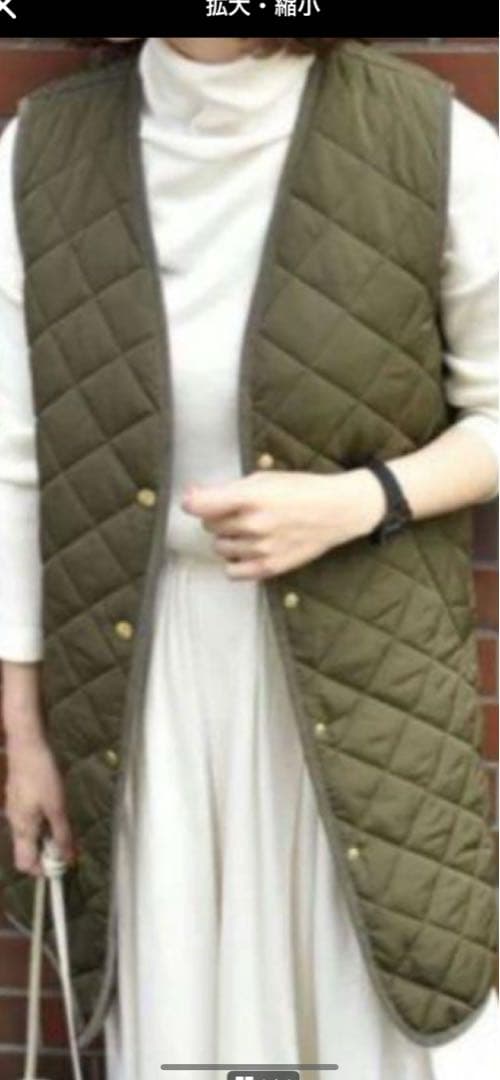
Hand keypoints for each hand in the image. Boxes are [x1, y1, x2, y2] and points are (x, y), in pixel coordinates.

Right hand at [4, 731, 77, 876]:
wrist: (27, 745)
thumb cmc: (41, 774)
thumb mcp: (57, 806)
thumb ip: (62, 834)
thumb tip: (68, 858)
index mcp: (23, 829)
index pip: (26, 864)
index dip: (43, 869)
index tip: (62, 862)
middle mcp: (15, 823)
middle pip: (27, 851)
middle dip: (46, 853)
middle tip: (66, 843)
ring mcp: (15, 810)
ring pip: (29, 835)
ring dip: (46, 836)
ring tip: (62, 823)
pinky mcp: (18, 799)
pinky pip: (28, 820)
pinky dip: (42, 822)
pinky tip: (53, 808)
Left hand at [181, 468, 385, 579]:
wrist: (338, 511)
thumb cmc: (301, 489)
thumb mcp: (266, 478)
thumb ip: (230, 489)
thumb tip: (193, 497)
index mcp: (252, 497)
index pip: (200, 505)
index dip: (192, 502)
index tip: (194, 500)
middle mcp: (253, 525)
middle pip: (209, 526)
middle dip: (218, 517)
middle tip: (238, 511)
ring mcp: (261, 549)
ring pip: (219, 548)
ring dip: (227, 538)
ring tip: (248, 530)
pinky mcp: (269, 568)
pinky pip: (232, 572)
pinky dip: (235, 562)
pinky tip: (247, 550)